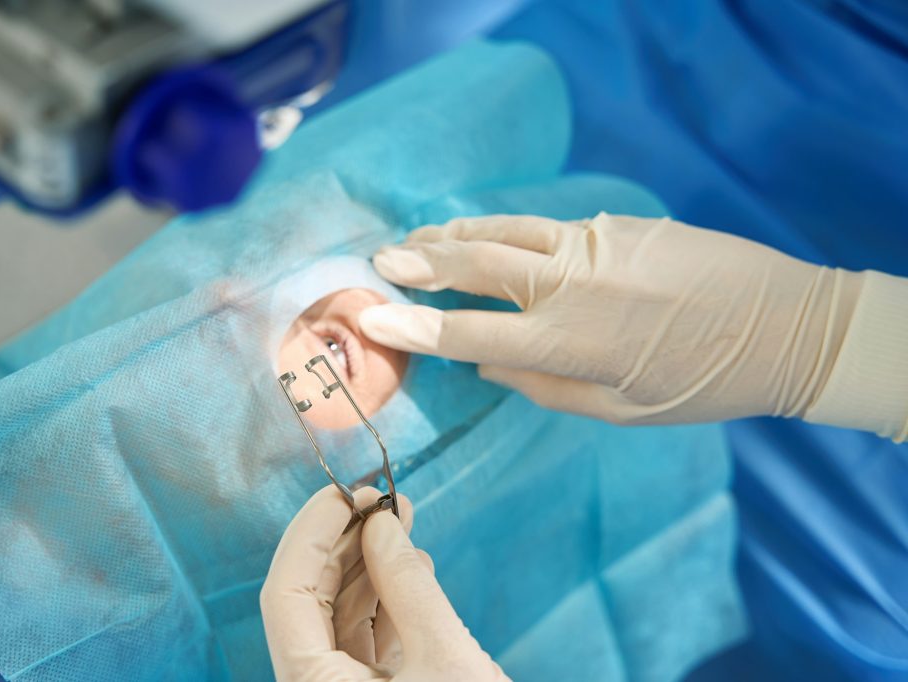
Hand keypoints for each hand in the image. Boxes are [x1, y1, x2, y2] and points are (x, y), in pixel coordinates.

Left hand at [261, 486, 507, 681]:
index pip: (285, 595)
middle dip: (342, 543)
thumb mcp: (445, 658)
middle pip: (308, 601)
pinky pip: (366, 640)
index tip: (345, 493)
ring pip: (339, 617)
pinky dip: (387, 600)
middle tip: (377, 499)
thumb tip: (380, 524)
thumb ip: (407, 585)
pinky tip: (411, 565)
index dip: (310, 535)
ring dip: (368, 565)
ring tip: (399, 519)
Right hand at [358, 213, 862, 424]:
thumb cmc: (701, 383)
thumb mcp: (619, 408)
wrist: (786, 324)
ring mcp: (593, 245)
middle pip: (476, 265)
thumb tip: (485, 361)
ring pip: (505, 232)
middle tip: (378, 261)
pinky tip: (482, 232)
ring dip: (454, 236)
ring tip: (416, 240)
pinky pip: (543, 226)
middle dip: (420, 264)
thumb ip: (542, 386)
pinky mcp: (615, 224)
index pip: (469, 332)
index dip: (414, 327)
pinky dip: (502, 229)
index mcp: (570, 342)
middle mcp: (571, 285)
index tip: (368, 317)